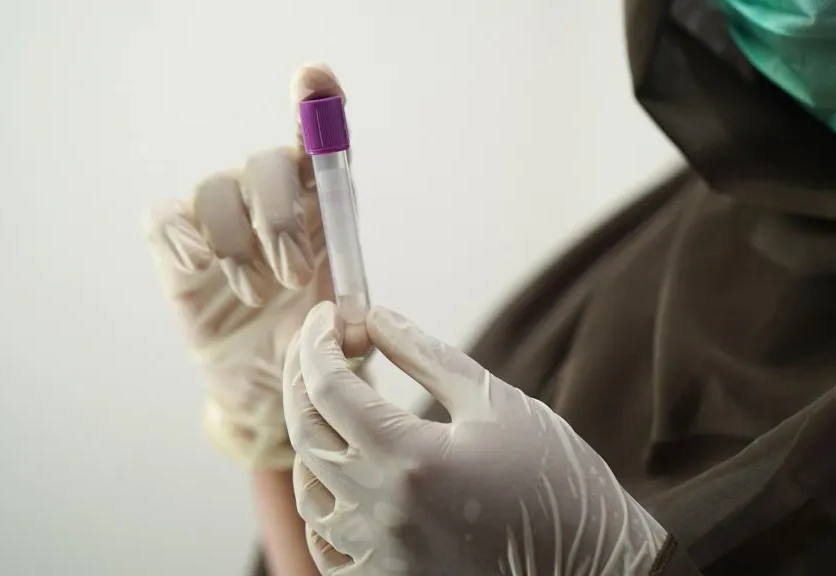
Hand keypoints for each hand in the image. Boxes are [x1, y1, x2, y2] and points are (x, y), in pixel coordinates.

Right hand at [146, 64, 346, 468]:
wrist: (264, 391)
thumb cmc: (309, 349)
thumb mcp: (341, 341)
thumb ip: (350, 328)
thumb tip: (349, 324)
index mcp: (320, 211)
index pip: (319, 147)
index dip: (316, 106)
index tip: (313, 79)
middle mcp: (270, 203)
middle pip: (265, 164)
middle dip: (279, 219)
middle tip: (293, 277)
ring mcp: (220, 222)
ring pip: (215, 188)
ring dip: (237, 244)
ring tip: (257, 297)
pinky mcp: (176, 248)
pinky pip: (165, 217)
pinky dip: (181, 236)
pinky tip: (199, 267)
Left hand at [283, 302, 667, 574]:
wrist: (595, 570)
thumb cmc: (556, 484)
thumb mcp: (498, 404)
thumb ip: (428, 357)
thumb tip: (376, 316)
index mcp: (412, 461)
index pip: (329, 389)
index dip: (317, 343)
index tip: (327, 316)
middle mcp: (383, 514)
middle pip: (306, 434)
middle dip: (301, 380)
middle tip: (317, 347)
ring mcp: (380, 558)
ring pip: (307, 491)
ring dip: (310, 440)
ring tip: (333, 407)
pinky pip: (324, 546)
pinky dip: (321, 503)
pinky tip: (339, 476)